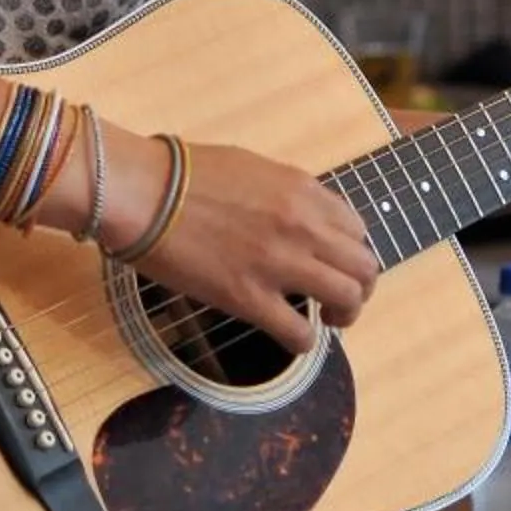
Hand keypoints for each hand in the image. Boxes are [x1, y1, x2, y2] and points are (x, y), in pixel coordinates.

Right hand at [109, 137, 379, 354]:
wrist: (145, 193)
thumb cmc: (186, 175)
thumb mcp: (254, 169)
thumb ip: (287, 195)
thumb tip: (299, 219)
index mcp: (304, 190)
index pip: (357, 229)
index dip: (350, 251)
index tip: (334, 263)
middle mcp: (304, 225)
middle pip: (364, 266)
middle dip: (360, 287)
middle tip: (339, 299)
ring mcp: (280, 263)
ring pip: (348, 298)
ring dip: (344, 315)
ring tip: (326, 319)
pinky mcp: (251, 299)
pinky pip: (301, 334)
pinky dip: (304, 340)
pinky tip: (290, 334)